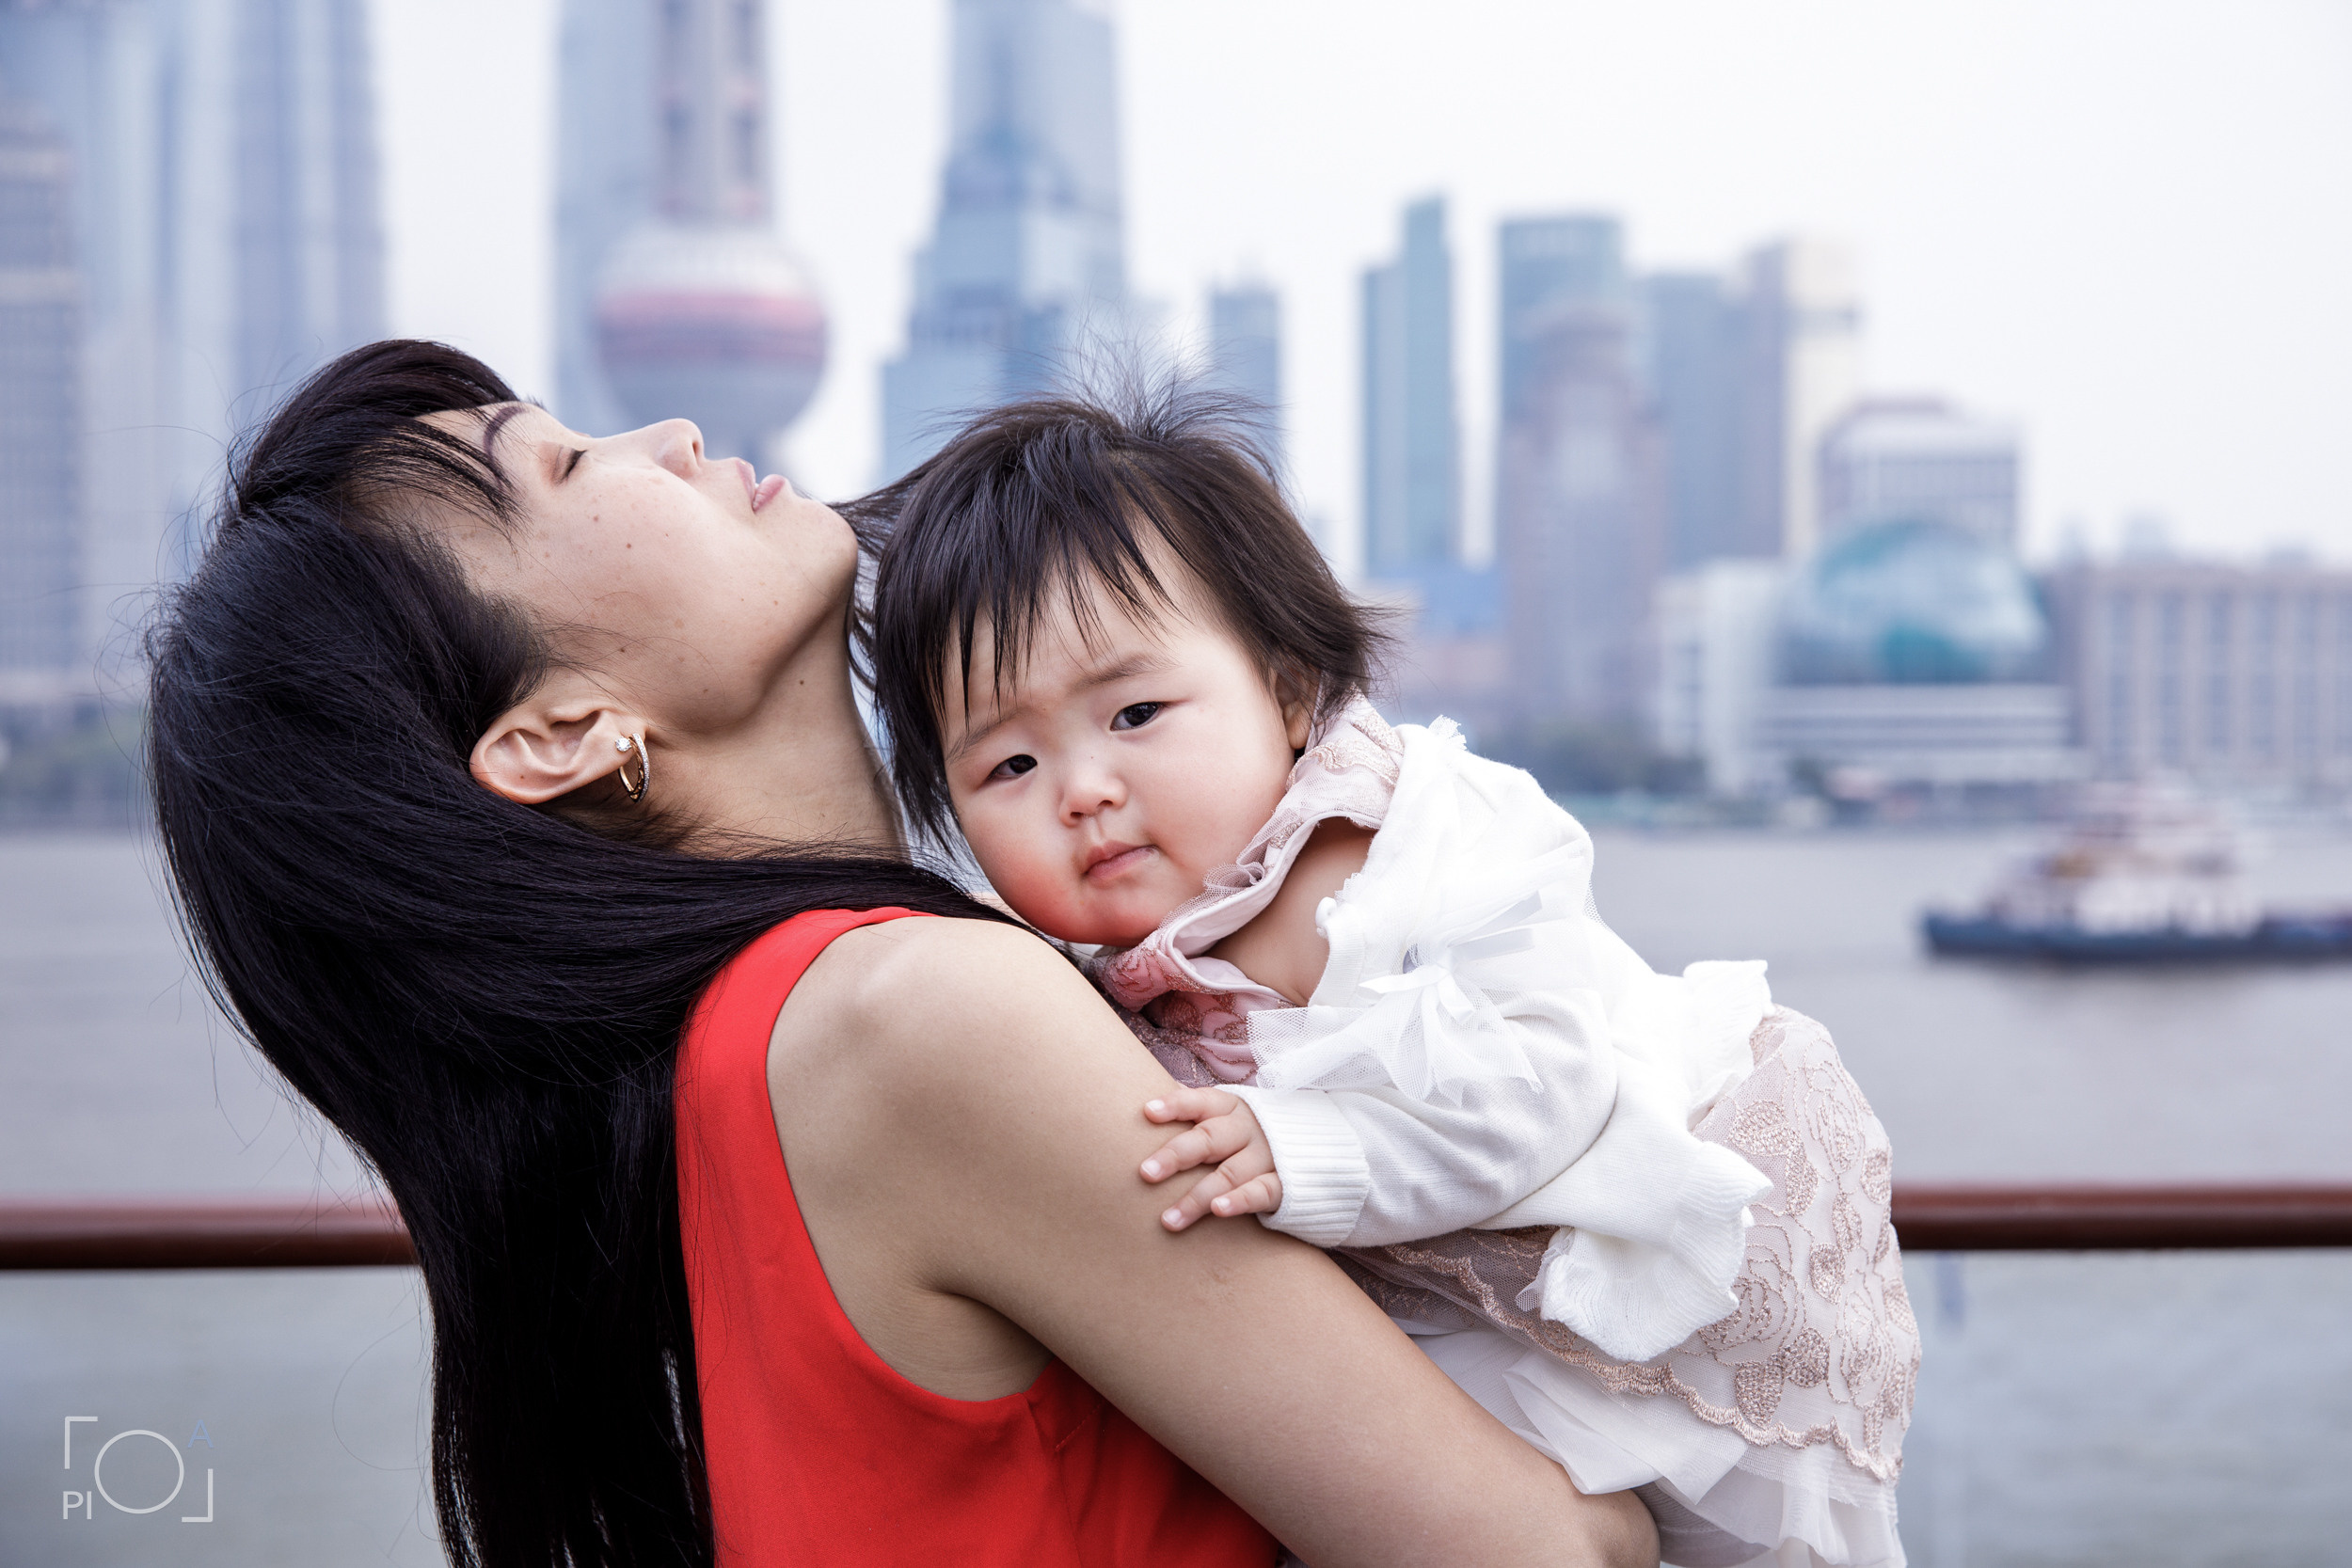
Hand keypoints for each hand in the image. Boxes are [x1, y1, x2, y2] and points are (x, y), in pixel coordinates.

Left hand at [1139, 1087, 1283, 1231]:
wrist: (1321, 1148)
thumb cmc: (1256, 1132)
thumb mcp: (1231, 1115)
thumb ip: (1196, 1111)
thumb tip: (1146, 1105)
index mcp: (1233, 1107)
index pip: (1201, 1102)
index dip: (1176, 1105)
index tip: (1147, 1113)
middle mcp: (1250, 1129)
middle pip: (1210, 1139)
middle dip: (1176, 1155)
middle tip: (1145, 1173)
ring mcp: (1269, 1156)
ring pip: (1229, 1174)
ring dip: (1197, 1198)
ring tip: (1169, 1219)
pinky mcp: (1286, 1184)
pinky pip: (1262, 1192)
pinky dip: (1240, 1201)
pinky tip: (1218, 1211)